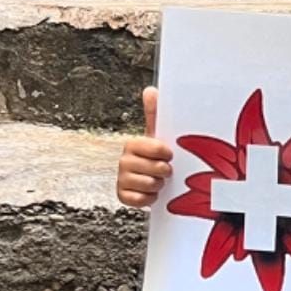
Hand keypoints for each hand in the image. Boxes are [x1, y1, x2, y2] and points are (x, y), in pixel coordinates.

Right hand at [116, 87, 172, 207]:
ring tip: (158, 181)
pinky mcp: (122, 196)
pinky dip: (149, 199)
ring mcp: (122, 179)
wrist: (150, 179)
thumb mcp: (157, 134)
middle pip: (155, 169)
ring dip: (159, 185)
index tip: (169, 154)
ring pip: (150, 185)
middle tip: (165, 170)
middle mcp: (124, 160)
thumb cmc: (156, 155)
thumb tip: (150, 90)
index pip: (155, 148)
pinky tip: (151, 193)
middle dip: (164, 171)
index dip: (165, 153)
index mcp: (132, 144)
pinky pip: (140, 200)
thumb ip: (155, 113)